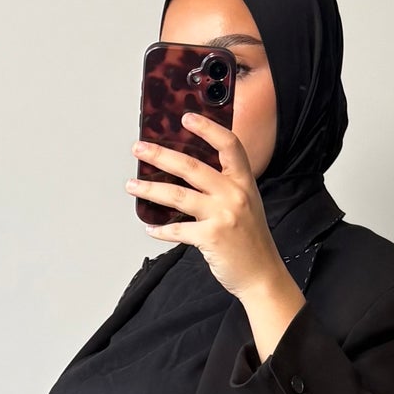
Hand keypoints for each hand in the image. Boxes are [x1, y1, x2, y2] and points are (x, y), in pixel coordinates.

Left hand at [127, 111, 285, 301]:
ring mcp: (223, 215)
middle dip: (160, 155)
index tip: (186, 118)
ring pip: (178, 195)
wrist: (262, 276)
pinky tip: (150, 228)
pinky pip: (178, 229)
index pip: (228, 145)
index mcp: (244, 182)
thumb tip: (188, 175)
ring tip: (132, 185)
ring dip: (150, 189)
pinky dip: (161, 230)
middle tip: (139, 148)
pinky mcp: (211, 237)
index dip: (207, 128)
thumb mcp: (247, 205)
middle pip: (192, 166)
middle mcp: (234, 194)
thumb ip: (225, 188)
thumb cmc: (251, 242)